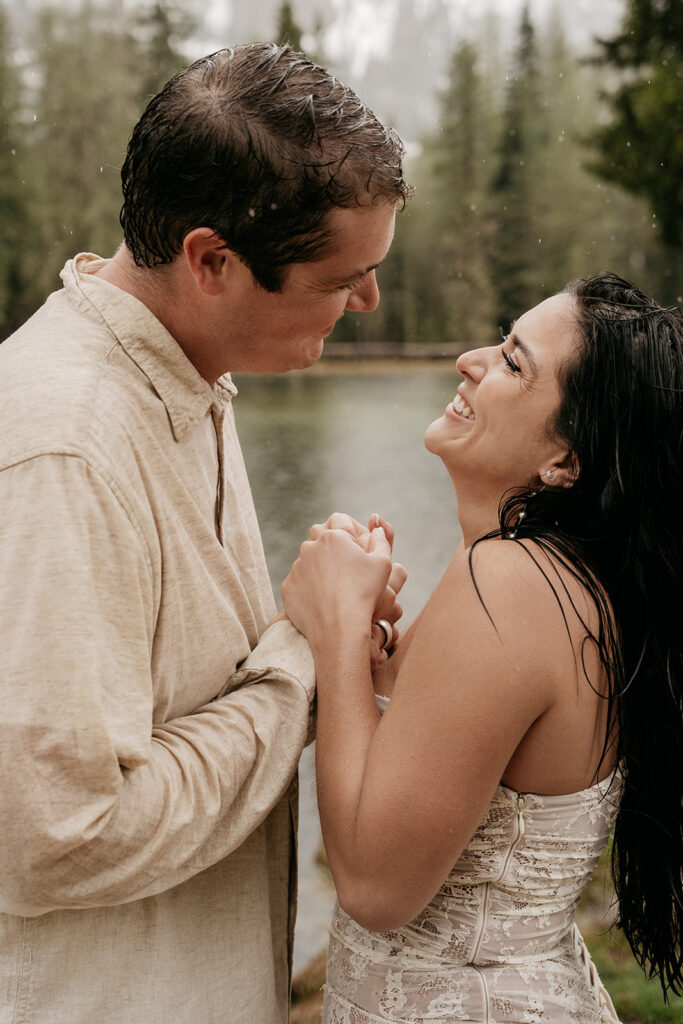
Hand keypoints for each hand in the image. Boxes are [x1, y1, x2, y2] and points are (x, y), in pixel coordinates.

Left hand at [305, 513, 405, 664]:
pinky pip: (299, 581)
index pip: (340, 520)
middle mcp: (309, 547)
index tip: (359, 548)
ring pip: (308, 559)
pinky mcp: (288, 587)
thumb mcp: (383, 563)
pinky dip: (308, 586)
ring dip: (319, 566)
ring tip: (336, 587)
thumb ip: (381, 539)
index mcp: (333, 536)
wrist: (339, 628)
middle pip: (320, 536)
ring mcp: (296, 568)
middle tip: (347, 565)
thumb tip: (377, 527)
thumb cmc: (365, 594)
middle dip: (332, 545)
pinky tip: (323, 600)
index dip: (352, 531)